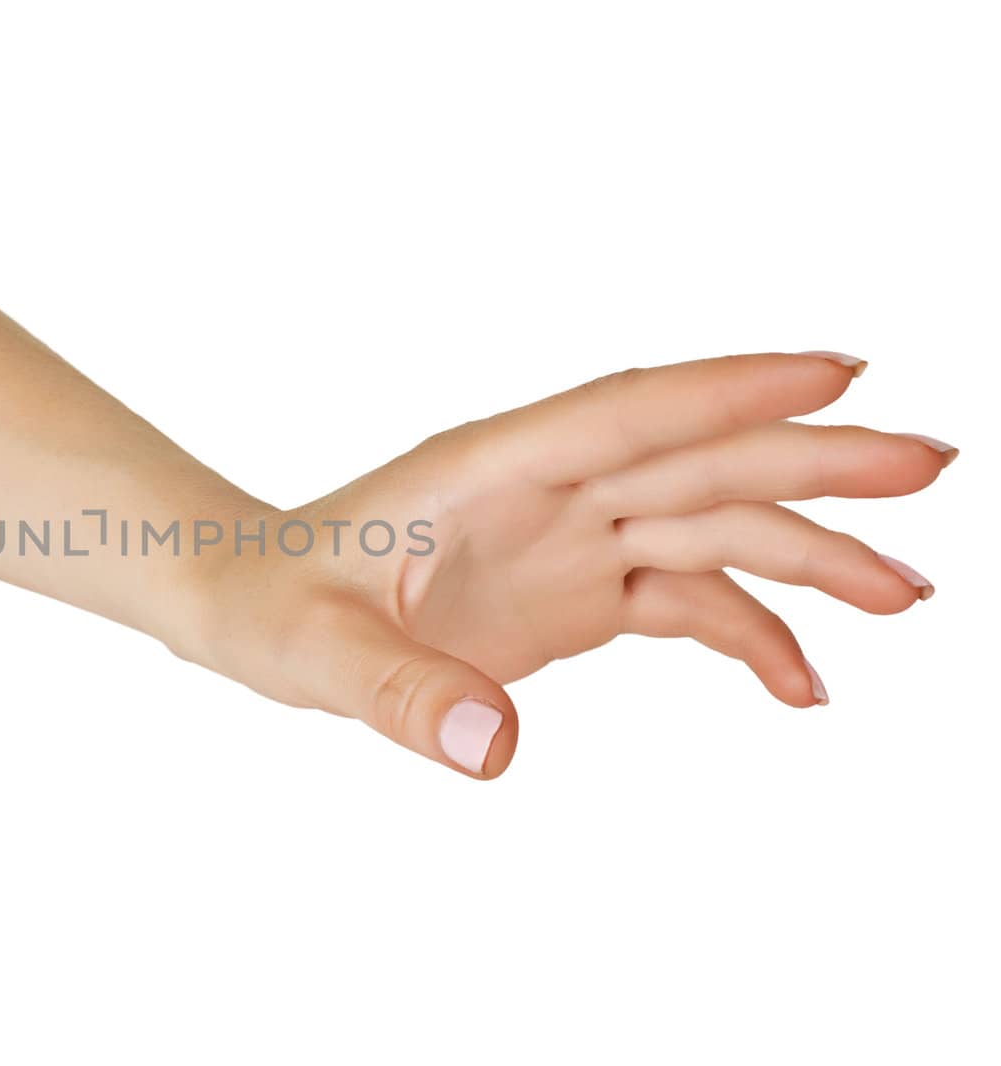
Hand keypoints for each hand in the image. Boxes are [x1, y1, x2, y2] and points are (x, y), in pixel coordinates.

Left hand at [188, 352, 955, 778]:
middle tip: (927, 465)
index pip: (626, 413)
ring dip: (807, 553)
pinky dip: (748, 633)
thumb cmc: (271, 602)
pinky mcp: (573, 589)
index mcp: (488, 469)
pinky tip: (800, 682)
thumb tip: (497, 750)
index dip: (730, 390)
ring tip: (907, 594)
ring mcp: (567, 536)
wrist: (248, 605)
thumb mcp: (315, 653)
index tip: (838, 372)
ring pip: (709, 525)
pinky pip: (682, 597)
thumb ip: (401, 693)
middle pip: (697, 461)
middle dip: (812, 461)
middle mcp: (545, 491)